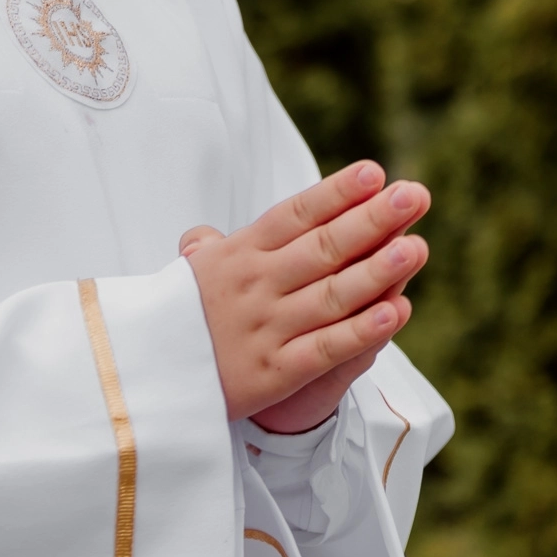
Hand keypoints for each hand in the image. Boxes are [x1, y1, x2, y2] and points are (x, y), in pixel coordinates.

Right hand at [179, 161, 429, 427]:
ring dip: (378, 271)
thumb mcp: (184, 277)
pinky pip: (323, 349)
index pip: (293, 215)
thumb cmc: (172, 324)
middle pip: (322, 247)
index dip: (335, 193)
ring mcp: (265, 329)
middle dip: (373, 220)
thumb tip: (204, 235)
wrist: (138, 383)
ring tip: (417, 247)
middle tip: (414, 194)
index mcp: (236, 255)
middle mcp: (254, 286)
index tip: (374, 173)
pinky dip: (360, 331)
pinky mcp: (272, 374)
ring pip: (331, 295)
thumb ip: (206, 251)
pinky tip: (394, 312)